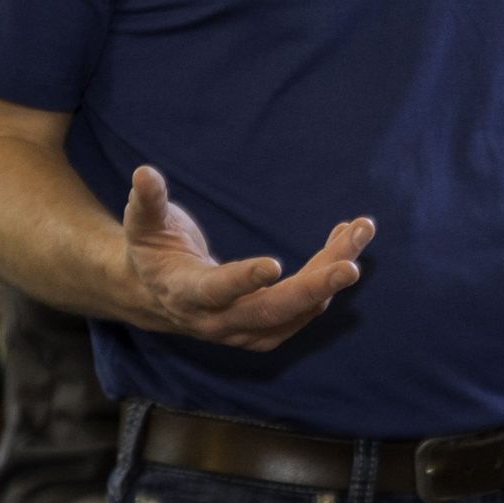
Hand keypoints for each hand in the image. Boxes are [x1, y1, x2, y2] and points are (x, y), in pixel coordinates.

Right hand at [122, 165, 374, 350]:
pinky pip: (303, 311)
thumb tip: (144, 172)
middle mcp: (217, 320)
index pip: (216, 291)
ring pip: (296, 310)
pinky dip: (328, 282)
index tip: (275, 264)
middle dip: (314, 289)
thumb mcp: (143, 224)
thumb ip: (147, 202)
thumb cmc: (153, 250)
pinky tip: (346, 245)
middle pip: (270, 312)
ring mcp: (243, 330)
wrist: (156, 294)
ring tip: (360, 231)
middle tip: (352, 266)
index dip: (243, 280)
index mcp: (185, 293)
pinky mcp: (265, 329)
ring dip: (331, 276)